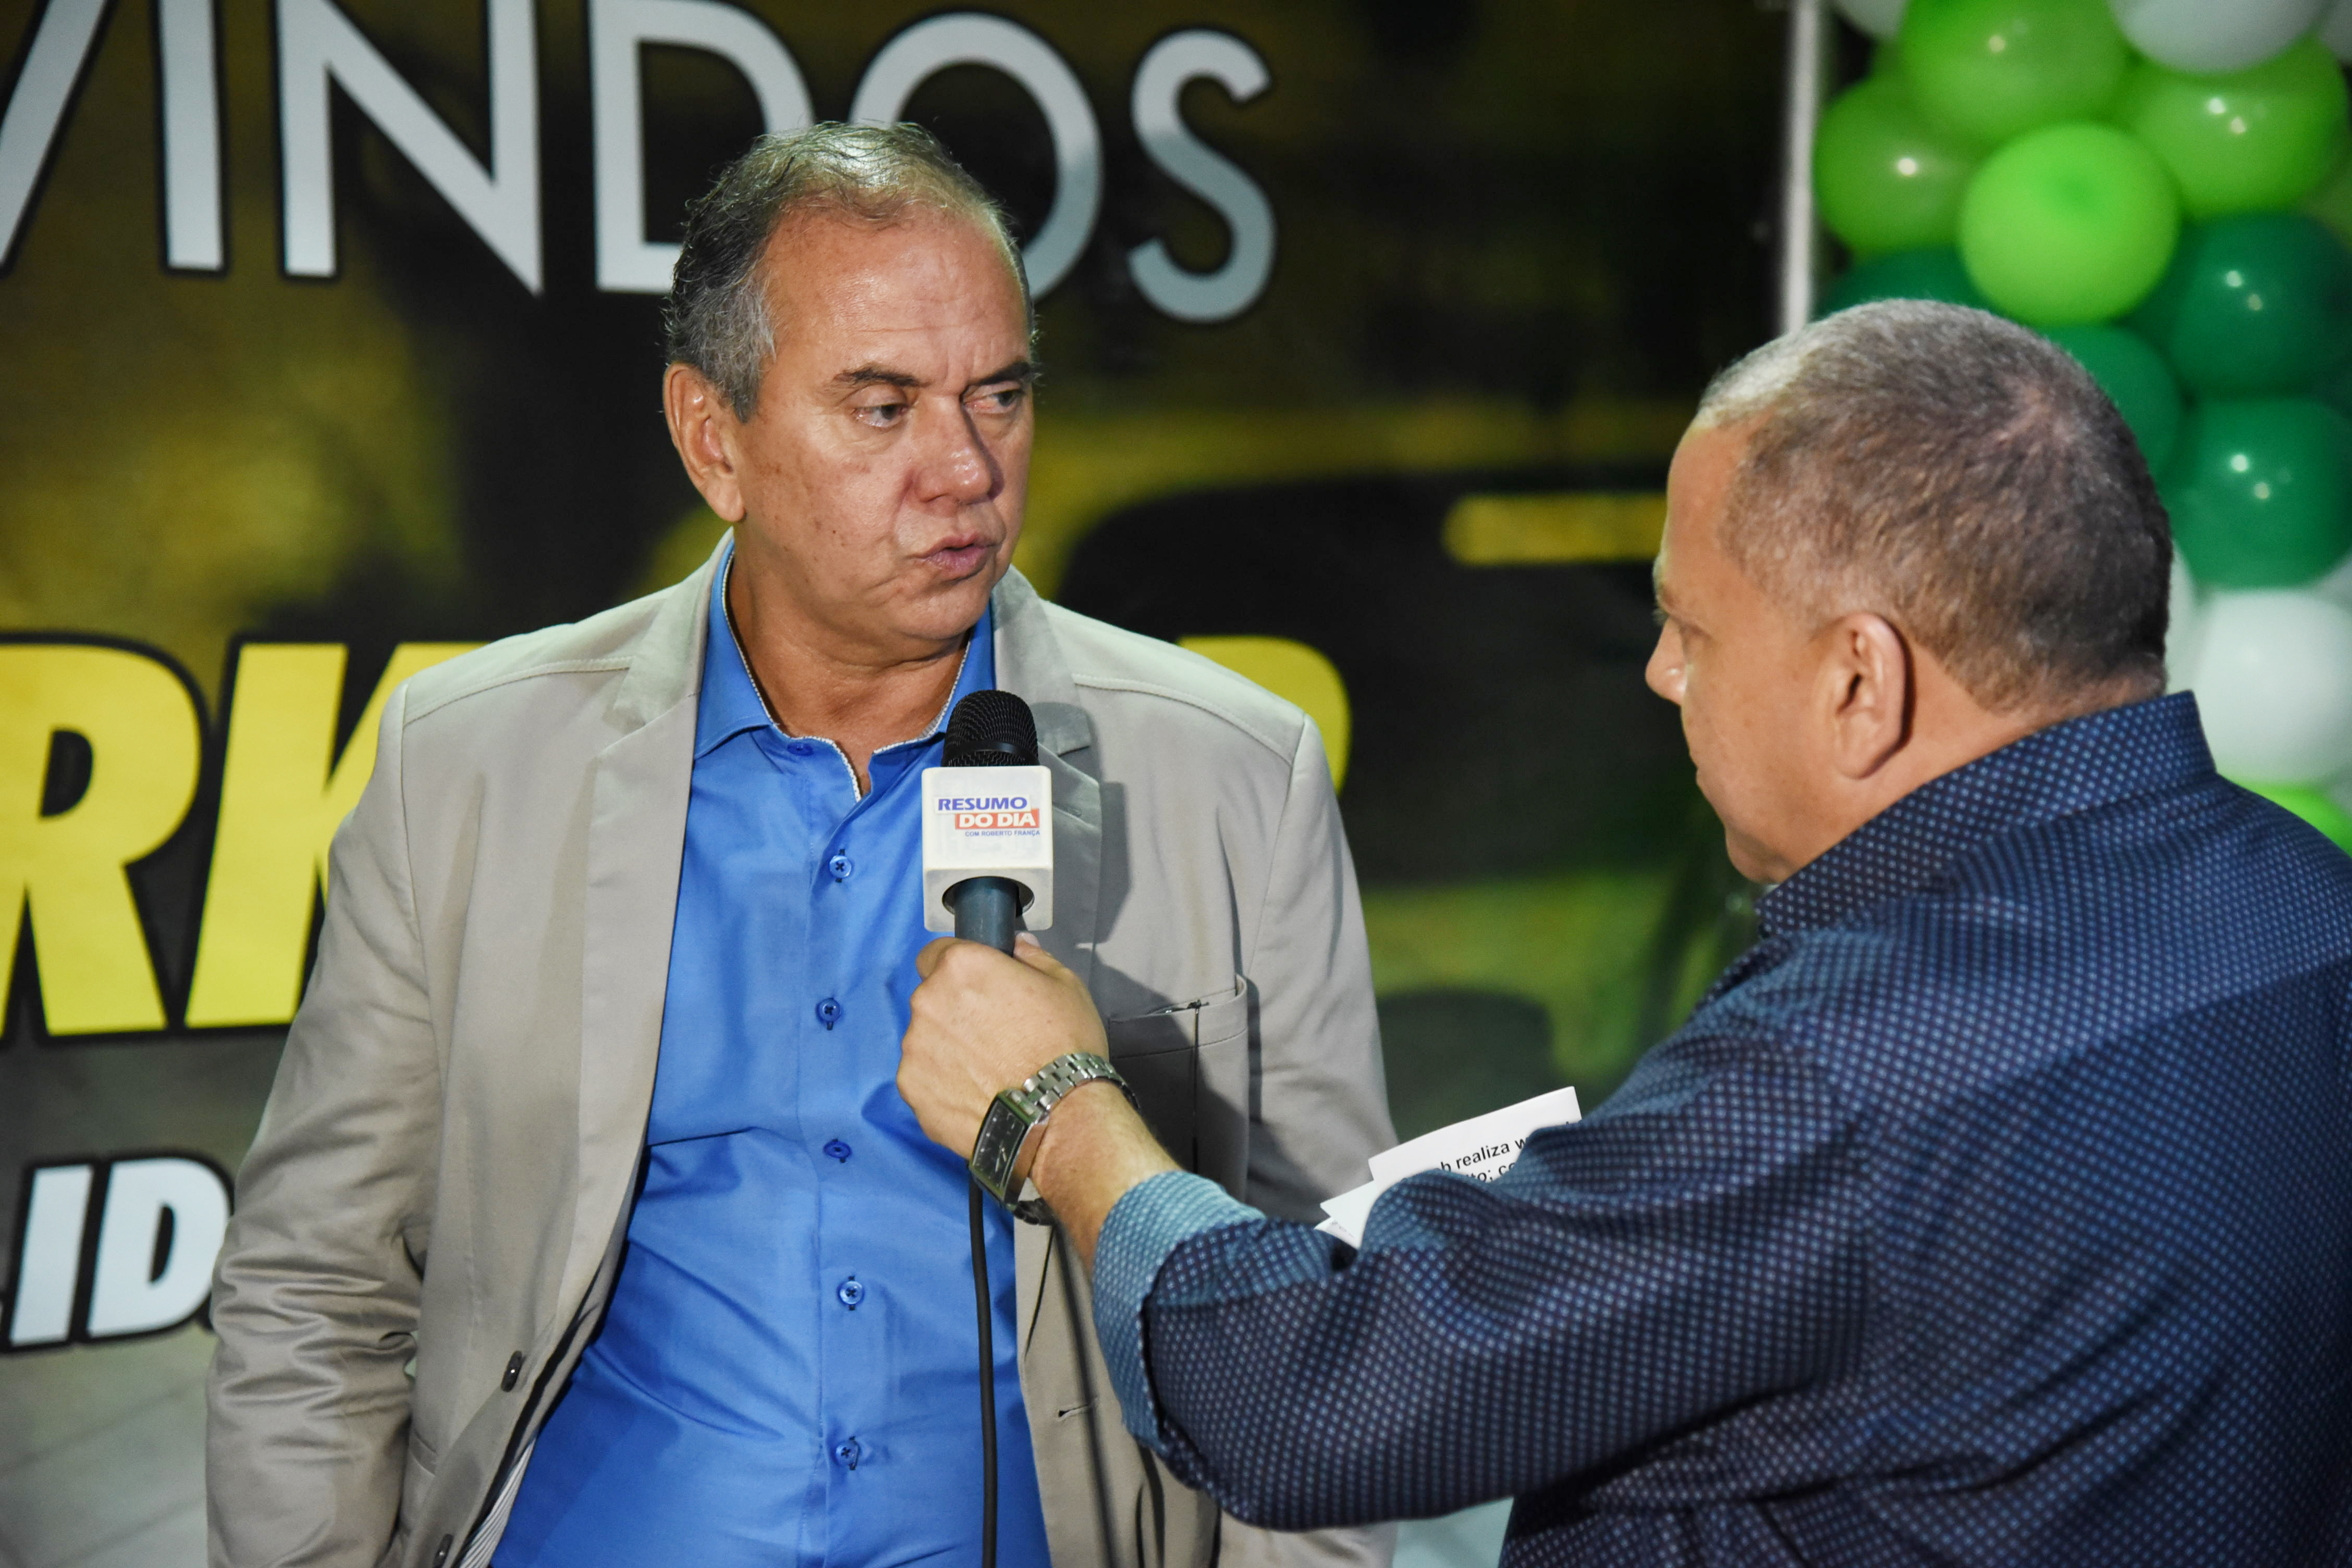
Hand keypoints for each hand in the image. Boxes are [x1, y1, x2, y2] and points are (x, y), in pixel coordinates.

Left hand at [898, 933, 1108, 1159]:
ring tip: (987, 1070)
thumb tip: (1016, 947)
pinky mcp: (912, 1089)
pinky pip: (923, 1077)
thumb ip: (1031, 957)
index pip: (935, 954)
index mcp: (962, 967)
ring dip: (947, 1048)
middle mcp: (929, 1001)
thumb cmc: (1064, 1048)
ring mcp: (915, 1048)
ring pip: (925, 1039)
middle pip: (931, 998)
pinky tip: (976, 1093)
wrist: (1057, 1117)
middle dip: (954, 1011)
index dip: (956, 969)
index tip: (974, 987)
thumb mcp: (1065, 985)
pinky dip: (943, 1083)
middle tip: (992, 1033)